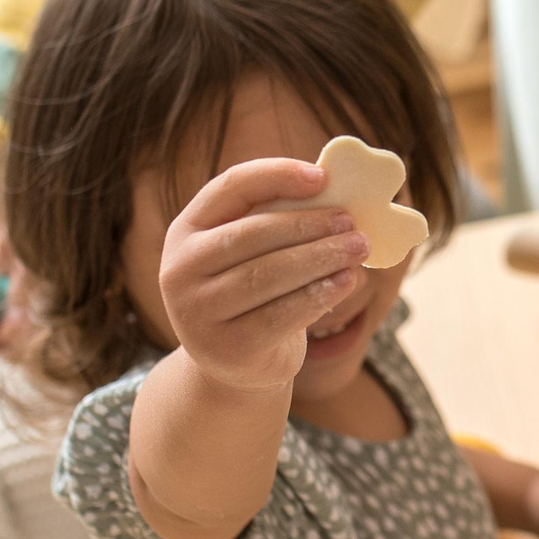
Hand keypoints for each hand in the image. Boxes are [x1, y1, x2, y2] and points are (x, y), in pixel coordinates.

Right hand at [157, 158, 370, 395]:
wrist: (233, 363)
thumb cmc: (252, 293)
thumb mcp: (252, 254)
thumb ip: (279, 221)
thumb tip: (337, 195)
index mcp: (186, 230)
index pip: (231, 187)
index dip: (277, 175)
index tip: (323, 177)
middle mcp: (180, 268)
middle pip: (252, 234)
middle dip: (309, 225)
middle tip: (352, 222)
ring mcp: (196, 311)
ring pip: (267, 275)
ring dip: (321, 257)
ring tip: (358, 248)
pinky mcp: (224, 347)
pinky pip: (279, 315)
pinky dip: (319, 295)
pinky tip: (347, 281)